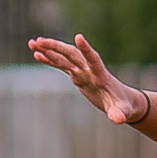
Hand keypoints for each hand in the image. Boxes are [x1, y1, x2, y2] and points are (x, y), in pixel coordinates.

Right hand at [29, 34, 148, 125]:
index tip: (78, 37)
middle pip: (72, 54)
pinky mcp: (78, 75)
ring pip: (64, 57)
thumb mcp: (122, 112)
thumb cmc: (124, 107)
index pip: (93, 60)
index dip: (86, 50)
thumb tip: (118, 120)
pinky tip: (37, 55)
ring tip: (32, 43)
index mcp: (101, 75)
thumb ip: (119, 114)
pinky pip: (62, 65)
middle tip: (39, 41)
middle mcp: (91, 69)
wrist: (123, 101)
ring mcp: (83, 71)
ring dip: (49, 49)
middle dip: (56, 47)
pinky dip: (50, 60)